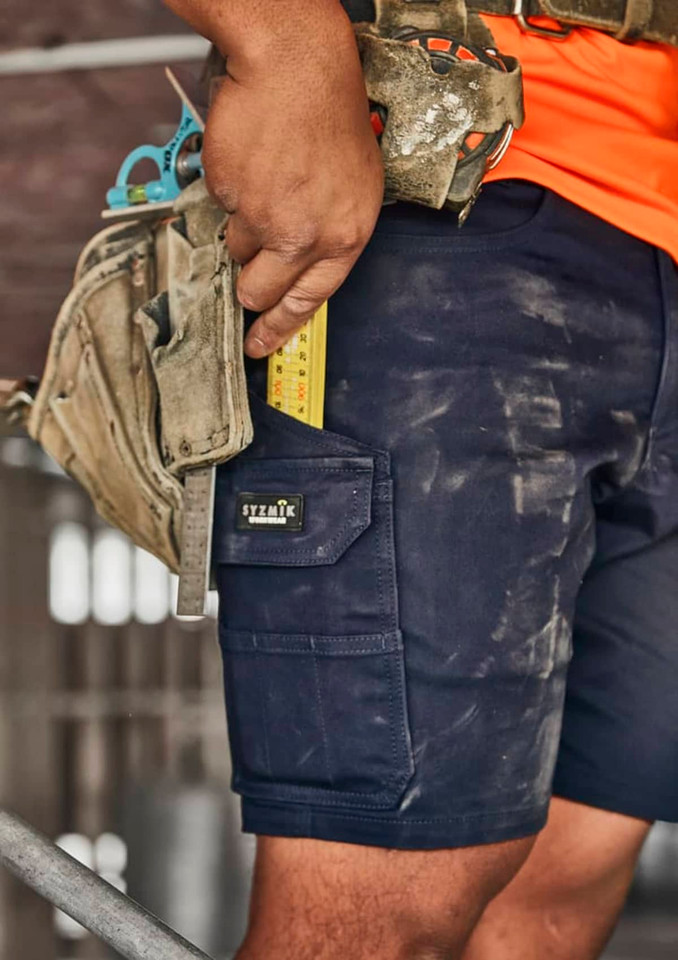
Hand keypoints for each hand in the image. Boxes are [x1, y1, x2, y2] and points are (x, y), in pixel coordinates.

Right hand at [199, 2, 383, 357]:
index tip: (261, 344)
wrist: (298, 68)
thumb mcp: (356, 188)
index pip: (309, 301)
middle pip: (260, 289)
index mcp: (345, 238)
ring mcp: (265, 217)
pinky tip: (253, 161)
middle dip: (250, 284)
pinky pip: (222, 207)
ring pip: (237, 248)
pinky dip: (232, 189)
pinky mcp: (230, 194)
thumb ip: (331, 235)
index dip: (280, 327)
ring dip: (244, 224)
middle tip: (247, 270)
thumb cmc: (331, 119)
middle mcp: (306, 236)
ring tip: (265, 183)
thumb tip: (303, 271)